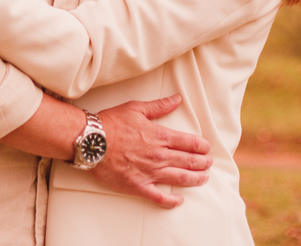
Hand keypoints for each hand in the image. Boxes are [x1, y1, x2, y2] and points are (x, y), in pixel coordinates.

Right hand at [88, 95, 212, 207]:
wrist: (90, 142)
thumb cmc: (111, 123)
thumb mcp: (136, 108)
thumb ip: (159, 106)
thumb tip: (177, 99)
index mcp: (160, 136)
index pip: (188, 142)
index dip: (201, 146)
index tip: (206, 148)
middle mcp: (158, 155)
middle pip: (188, 161)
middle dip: (202, 162)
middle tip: (209, 163)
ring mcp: (149, 172)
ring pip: (179, 178)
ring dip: (195, 179)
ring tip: (204, 178)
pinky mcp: (138, 185)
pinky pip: (159, 196)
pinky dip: (171, 200)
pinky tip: (179, 200)